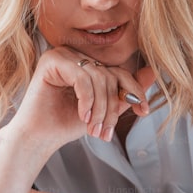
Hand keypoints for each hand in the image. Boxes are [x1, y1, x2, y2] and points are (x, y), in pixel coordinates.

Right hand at [5, 47, 154, 151]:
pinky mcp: (51, 60)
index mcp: (88, 64)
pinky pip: (82, 77)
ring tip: (93, 129)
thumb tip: (153, 72)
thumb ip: (125, 93)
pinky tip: (82, 116)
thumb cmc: (66, 124)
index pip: (120, 72)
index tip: (143, 112)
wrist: (38, 137)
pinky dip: (87, 100)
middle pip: (110, 76)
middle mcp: (76, 55)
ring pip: (98, 78)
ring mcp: (63, 54)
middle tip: (104, 133)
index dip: (134, 91)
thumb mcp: (104, 110)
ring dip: (100, 108)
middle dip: (111, 108)